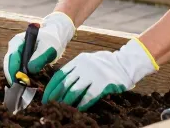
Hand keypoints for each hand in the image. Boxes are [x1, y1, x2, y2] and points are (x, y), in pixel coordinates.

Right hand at [3, 12, 74, 85]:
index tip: (18, 81)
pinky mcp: (21, 60)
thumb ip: (39, 57)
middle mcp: (14, 48)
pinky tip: (25, 85)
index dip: (13, 70)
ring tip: (22, 89)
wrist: (55, 36)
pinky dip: (20, 78)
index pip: (11, 57)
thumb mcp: (48, 47)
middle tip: (19, 89)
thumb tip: (29, 70)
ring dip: (16, 78)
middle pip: (8, 64)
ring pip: (11, 68)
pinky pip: (17, 70)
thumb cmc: (51, 39)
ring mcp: (16, 54)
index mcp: (17, 41)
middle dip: (13, 77)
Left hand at [42, 38, 158, 110]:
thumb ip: (75, 69)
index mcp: (77, 61)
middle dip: (55, 96)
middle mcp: (83, 67)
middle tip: (50, 105)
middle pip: (64, 84)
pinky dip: (81, 104)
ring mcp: (93, 76)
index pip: (59, 75)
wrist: (124, 63)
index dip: (51, 88)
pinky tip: (77, 109)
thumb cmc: (104, 64)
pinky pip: (88, 97)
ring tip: (62, 109)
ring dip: (66, 102)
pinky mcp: (102, 84)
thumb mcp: (87, 61)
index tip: (45, 97)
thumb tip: (61, 84)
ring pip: (74, 92)